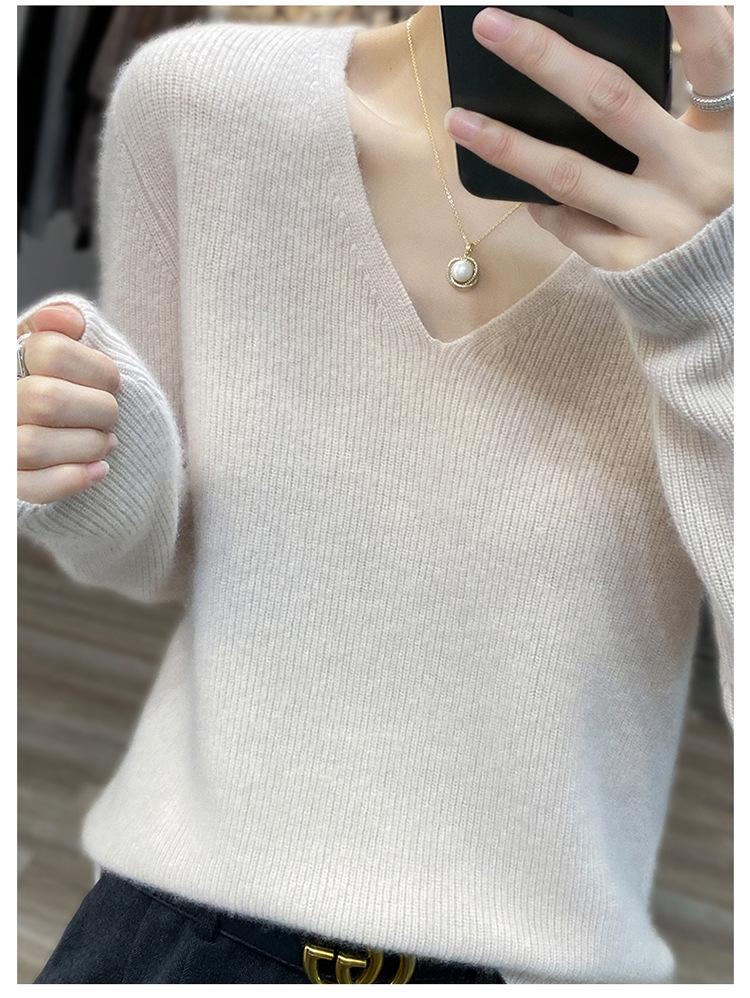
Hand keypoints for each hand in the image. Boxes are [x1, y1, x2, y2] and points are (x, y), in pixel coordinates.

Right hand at [17, 303, 120, 502]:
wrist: (52, 430)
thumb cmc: (61, 384)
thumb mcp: (58, 347)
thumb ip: (62, 327)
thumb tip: (68, 319)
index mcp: (10, 359)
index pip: (50, 351)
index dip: (97, 368)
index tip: (111, 382)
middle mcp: (1, 400)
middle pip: (46, 400)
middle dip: (98, 410)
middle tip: (110, 416)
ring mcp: (1, 443)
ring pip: (34, 446)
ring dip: (89, 445)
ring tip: (106, 443)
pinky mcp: (9, 483)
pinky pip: (33, 487)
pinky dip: (73, 479)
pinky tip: (99, 470)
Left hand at [443, 6, 732, 270]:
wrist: (726, 292)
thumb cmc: (718, 206)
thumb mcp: (721, 149)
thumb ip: (690, 108)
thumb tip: (598, 61)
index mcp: (730, 134)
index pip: (713, 58)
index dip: (689, 14)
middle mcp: (697, 175)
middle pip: (610, 101)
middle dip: (543, 57)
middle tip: (489, 26)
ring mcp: (661, 223)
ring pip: (568, 175)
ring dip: (507, 145)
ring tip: (460, 120)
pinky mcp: (632, 264)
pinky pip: (570, 226)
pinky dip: (541, 204)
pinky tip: (520, 189)